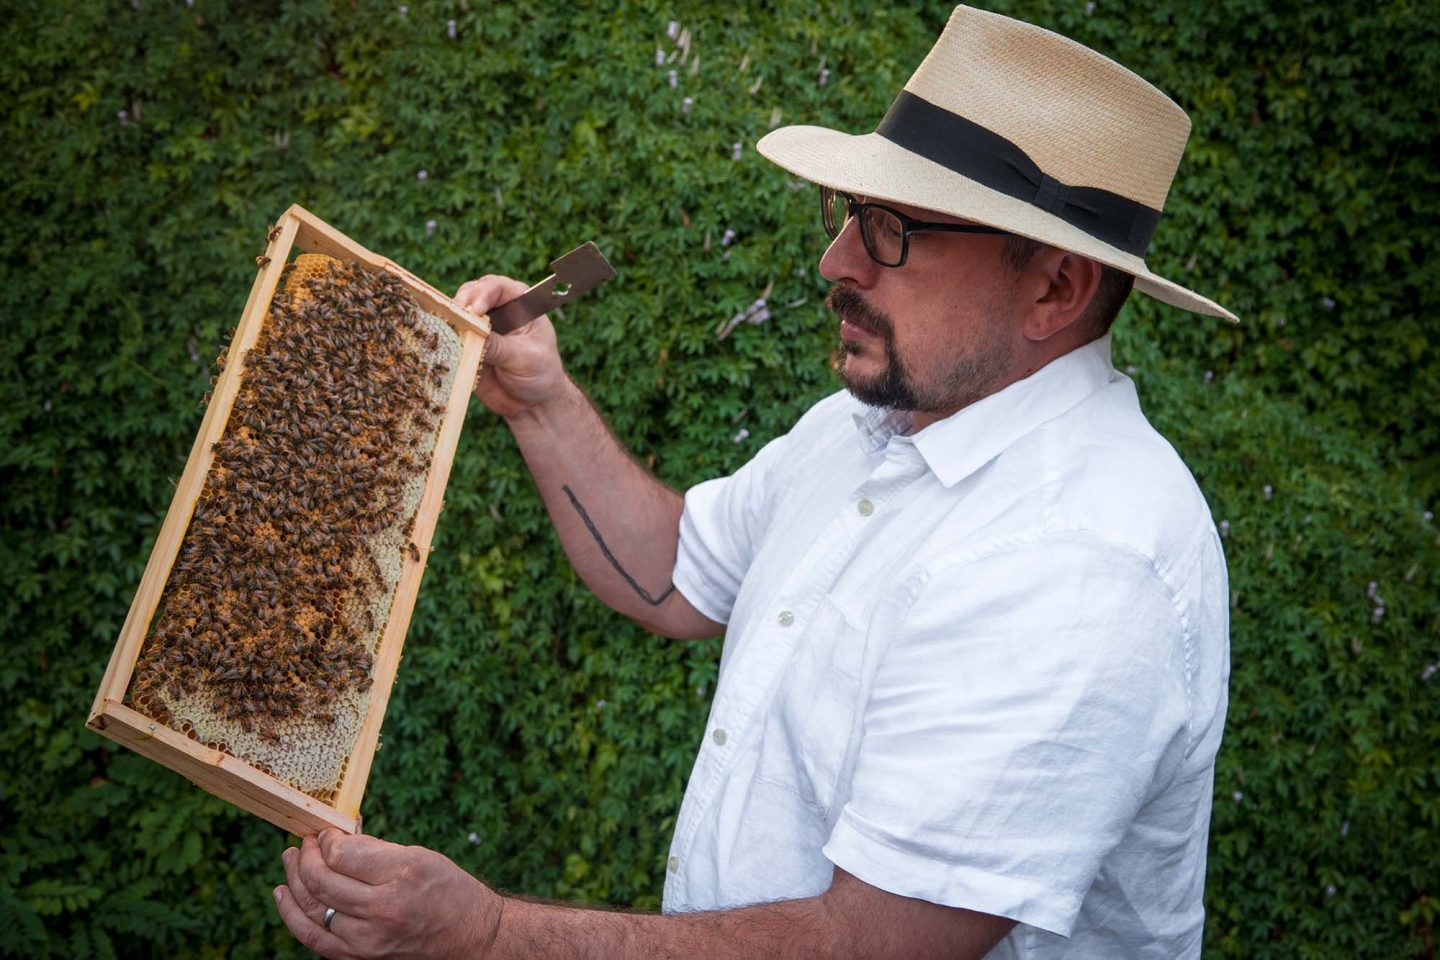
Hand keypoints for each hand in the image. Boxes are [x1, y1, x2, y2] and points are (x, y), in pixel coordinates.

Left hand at [274, 830, 501, 959]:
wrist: (469, 938)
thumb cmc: (447, 890)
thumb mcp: (419, 856)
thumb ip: (375, 849)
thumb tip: (336, 838)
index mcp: (401, 876)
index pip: (343, 854)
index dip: (327, 838)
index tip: (328, 831)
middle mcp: (381, 911)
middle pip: (321, 881)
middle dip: (306, 855)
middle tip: (306, 840)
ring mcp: (366, 940)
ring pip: (312, 908)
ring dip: (293, 880)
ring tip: (290, 858)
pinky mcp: (358, 958)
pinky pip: (313, 938)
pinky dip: (292, 916)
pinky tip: (282, 895)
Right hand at [455, 274, 571, 419]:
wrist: (531, 403)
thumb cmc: (540, 374)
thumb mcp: (525, 359)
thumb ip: (500, 346)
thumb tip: (474, 334)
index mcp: (519, 304)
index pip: (498, 287)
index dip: (483, 293)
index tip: (475, 310)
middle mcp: (497, 310)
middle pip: (471, 294)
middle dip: (461, 304)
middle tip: (457, 318)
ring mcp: (479, 327)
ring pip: (456, 313)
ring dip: (450, 320)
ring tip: (448, 332)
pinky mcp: (466, 345)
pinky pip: (450, 337)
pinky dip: (444, 339)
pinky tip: (441, 346)